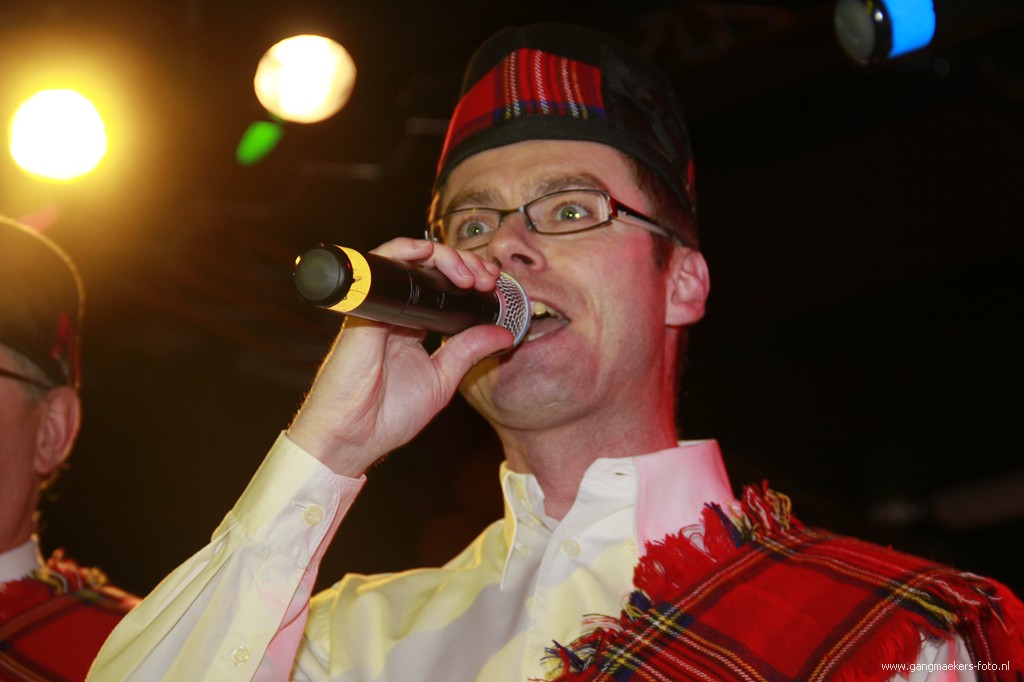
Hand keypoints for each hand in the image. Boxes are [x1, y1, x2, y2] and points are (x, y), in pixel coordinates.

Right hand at [285, 238, 513, 475]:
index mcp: (411, 327)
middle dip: (462, 263)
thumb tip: (504, 333)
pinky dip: (402, 252)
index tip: (493, 285)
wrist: (354, 438)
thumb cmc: (388, 415)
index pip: (440, 288)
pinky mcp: (362, 311)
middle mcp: (393, 313)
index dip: (467, 278)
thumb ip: (469, 351)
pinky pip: (378, 269)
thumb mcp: (442, 379)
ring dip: (441, 256)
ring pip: (406, 261)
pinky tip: (426, 252)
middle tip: (486, 277)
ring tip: (467, 272)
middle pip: (427, 269)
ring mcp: (377, 309)